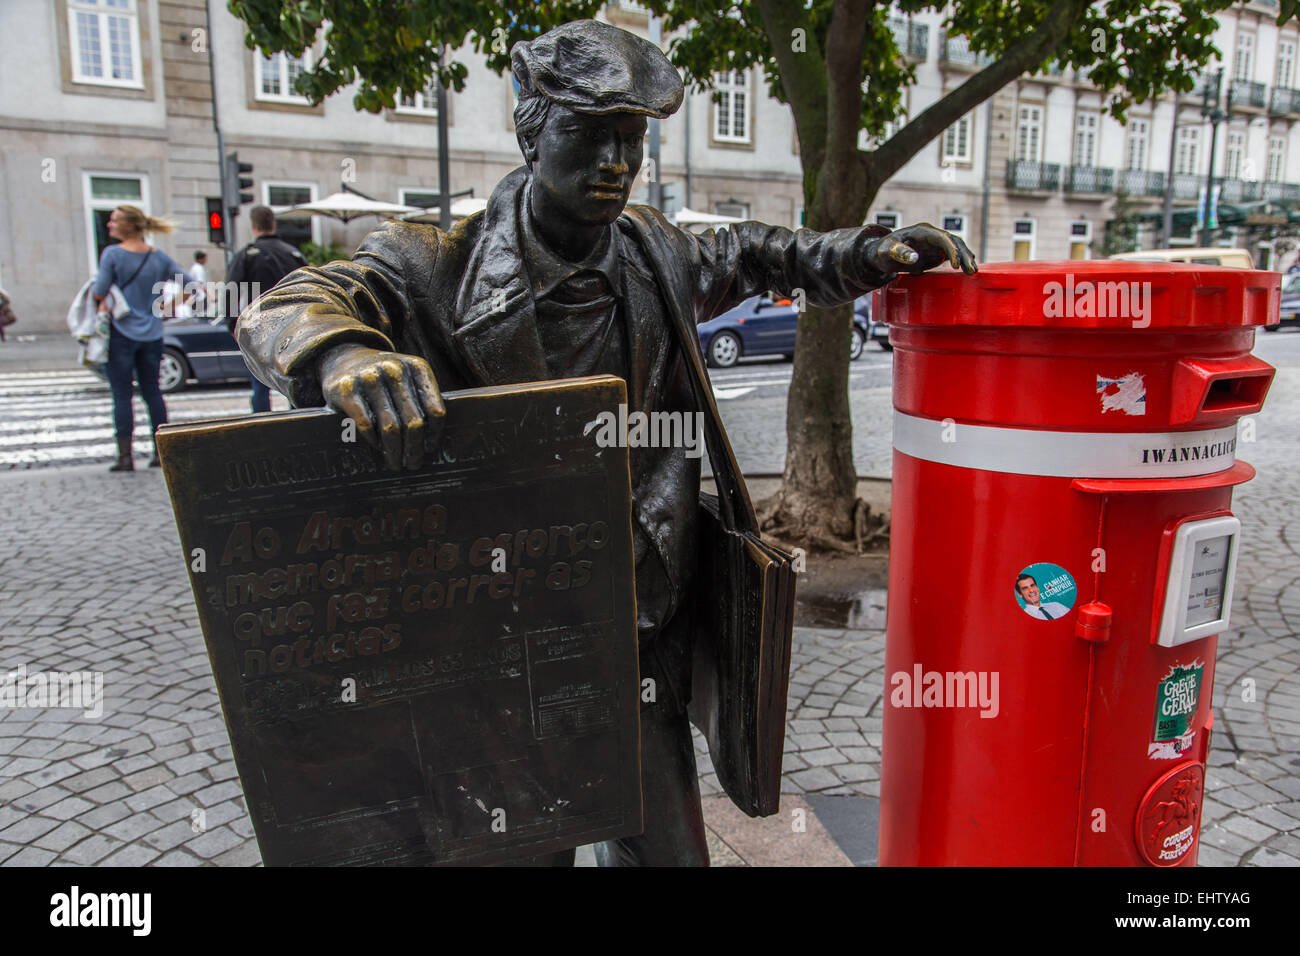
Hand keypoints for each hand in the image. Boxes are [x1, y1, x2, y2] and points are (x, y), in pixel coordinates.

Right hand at [317, 343, 445, 470]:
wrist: (343, 358)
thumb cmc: (384, 378)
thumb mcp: (407, 378)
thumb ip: (420, 400)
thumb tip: (431, 442)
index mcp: (417, 367)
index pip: (435, 410)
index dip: (434, 434)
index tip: (430, 449)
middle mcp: (395, 369)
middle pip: (413, 422)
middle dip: (414, 449)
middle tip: (413, 465)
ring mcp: (369, 377)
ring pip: (391, 427)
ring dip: (395, 451)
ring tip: (396, 464)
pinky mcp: (347, 388)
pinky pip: (366, 424)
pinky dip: (374, 440)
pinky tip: (378, 447)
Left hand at [870, 223, 977, 275]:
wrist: (881, 254)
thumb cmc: (882, 252)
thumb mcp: (886, 252)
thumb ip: (899, 252)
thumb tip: (915, 257)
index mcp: (921, 232)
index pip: (942, 237)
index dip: (950, 249)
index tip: (955, 264)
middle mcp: (931, 235)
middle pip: (953, 241)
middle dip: (963, 255)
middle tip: (971, 270)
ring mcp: (935, 243)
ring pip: (956, 247)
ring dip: (966, 258)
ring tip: (973, 272)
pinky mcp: (936, 252)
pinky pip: (953, 254)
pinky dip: (962, 260)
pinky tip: (969, 269)